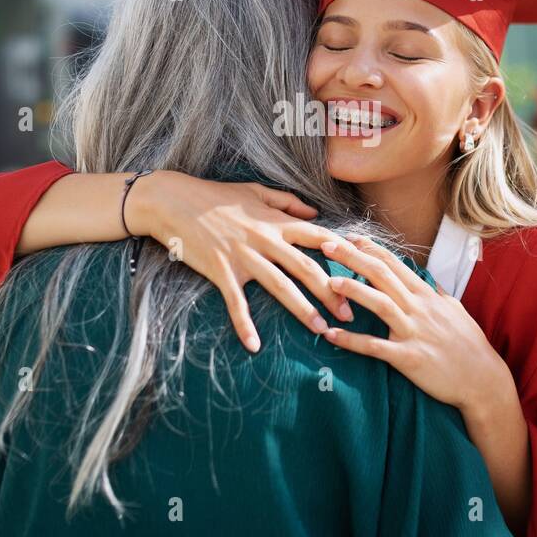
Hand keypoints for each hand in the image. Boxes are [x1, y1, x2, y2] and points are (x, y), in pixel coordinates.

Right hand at [131, 172, 353, 352]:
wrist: (174, 200)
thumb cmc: (215, 195)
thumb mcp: (255, 191)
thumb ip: (287, 202)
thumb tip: (314, 213)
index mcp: (275, 222)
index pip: (318, 237)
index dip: (342, 253)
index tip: (362, 270)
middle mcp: (264, 239)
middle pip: (305, 267)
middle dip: (330, 291)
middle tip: (350, 313)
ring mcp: (243, 256)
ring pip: (279, 286)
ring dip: (301, 309)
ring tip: (320, 329)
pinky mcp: (220, 270)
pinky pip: (235, 302)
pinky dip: (244, 324)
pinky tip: (254, 345)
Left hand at [319, 235, 512, 412]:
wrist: (483, 380)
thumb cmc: (469, 345)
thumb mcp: (455, 310)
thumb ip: (437, 293)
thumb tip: (428, 279)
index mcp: (427, 296)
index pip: (394, 264)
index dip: (370, 248)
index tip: (349, 237)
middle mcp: (419, 308)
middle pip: (382, 275)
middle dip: (353, 258)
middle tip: (326, 245)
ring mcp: (414, 332)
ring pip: (380, 304)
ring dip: (353, 291)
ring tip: (329, 282)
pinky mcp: (409, 358)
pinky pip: (376, 347)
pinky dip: (353, 341)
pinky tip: (332, 335)